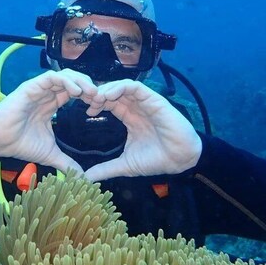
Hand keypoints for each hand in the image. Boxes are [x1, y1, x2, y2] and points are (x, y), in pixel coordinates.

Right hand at [0, 69, 97, 172]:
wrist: (0, 144)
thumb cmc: (21, 144)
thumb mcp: (51, 154)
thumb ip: (66, 162)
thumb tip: (81, 177)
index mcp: (52, 103)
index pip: (75, 92)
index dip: (89, 96)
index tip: (101, 106)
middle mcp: (47, 93)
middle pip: (73, 80)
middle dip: (89, 86)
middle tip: (101, 98)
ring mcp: (39, 89)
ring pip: (65, 75)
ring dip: (81, 81)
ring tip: (93, 93)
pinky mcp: (31, 87)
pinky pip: (51, 77)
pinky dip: (66, 81)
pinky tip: (77, 91)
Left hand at [83, 80, 202, 181]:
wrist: (179, 160)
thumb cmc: (156, 160)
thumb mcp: (125, 165)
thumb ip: (106, 169)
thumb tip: (86, 178)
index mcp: (130, 118)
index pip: (110, 104)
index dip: (97, 104)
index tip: (86, 111)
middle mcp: (136, 108)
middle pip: (113, 92)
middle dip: (98, 94)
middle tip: (86, 101)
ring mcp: (145, 103)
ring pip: (122, 86)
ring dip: (107, 89)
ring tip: (96, 98)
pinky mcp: (153, 100)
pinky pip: (135, 87)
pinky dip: (120, 87)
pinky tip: (108, 95)